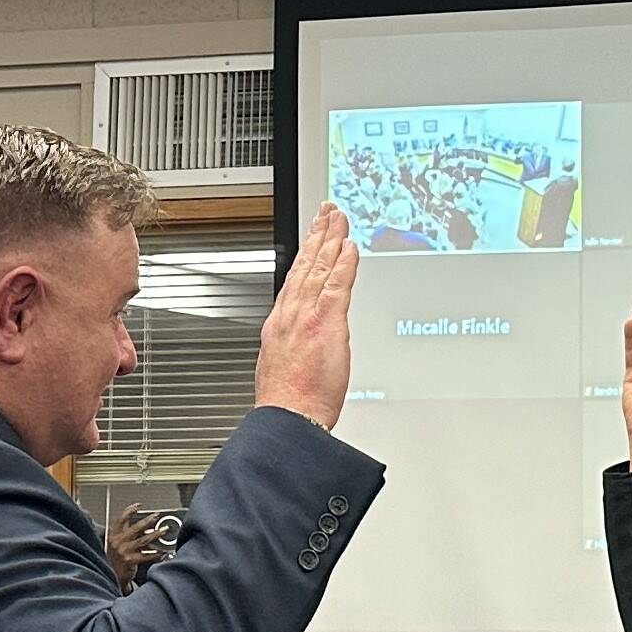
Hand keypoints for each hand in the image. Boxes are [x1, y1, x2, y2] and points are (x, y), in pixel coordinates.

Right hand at [105, 504, 166, 593]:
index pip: (120, 520)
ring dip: (155, 534)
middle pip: (135, 528)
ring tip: (163, 530)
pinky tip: (163, 552)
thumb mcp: (114, 545)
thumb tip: (143, 527)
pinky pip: (147, 555)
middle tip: (156, 516)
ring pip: (143, 540)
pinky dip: (156, 553)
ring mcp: (124, 551)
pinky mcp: (130, 561)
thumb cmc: (114, 561)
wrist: (110, 577)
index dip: (129, 511)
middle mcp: (117, 542)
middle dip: (147, 520)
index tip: (138, 506)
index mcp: (112, 536)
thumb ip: (124, 536)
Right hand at [256, 202, 359, 429]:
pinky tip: (350, 247)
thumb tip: (306, 347)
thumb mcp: (285, 367)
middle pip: (306, 265)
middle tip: (327, 214)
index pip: (295, 280)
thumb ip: (296, 348)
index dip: (304, 254)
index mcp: (281, 324)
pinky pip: (337, 284)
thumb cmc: (289, 402)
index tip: (312, 238)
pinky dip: (344, 263)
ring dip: (331, 240)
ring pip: (320, 267)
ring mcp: (307, 316)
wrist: (288, 417)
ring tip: (338, 219)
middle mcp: (291, 314)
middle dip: (317, 236)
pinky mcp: (326, 322)